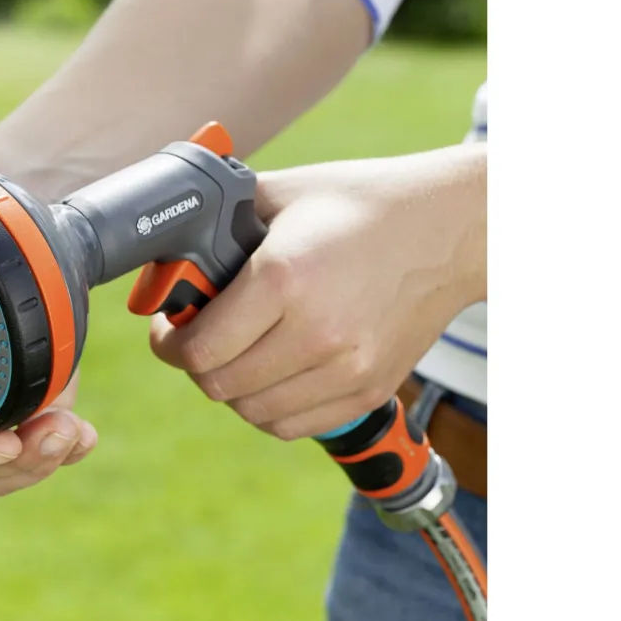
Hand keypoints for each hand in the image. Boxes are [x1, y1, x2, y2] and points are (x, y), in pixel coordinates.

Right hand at [0, 134, 98, 495]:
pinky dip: (58, 450)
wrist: (2, 237)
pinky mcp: (19, 401)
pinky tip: (84, 437)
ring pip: (3, 463)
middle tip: (60, 434)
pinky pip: (30, 448)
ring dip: (40, 461)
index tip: (7, 442)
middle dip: (15, 461)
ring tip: (78, 437)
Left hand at [149, 145, 485, 439]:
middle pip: (219, 386)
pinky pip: (292, 427)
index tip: (169, 329)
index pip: (199, 349)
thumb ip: (221, 217)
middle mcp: (316, 333)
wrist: (451, 228)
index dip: (169, 343)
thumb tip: (172, 243)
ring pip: (252, 412)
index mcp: (284, 279)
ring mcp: (347, 370)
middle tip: (199, 339)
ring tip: (236, 355)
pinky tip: (270, 375)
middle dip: (195, 364)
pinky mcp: (369, 392)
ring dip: (231, 388)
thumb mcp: (283, 193)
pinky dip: (268, 409)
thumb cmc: (363, 204)